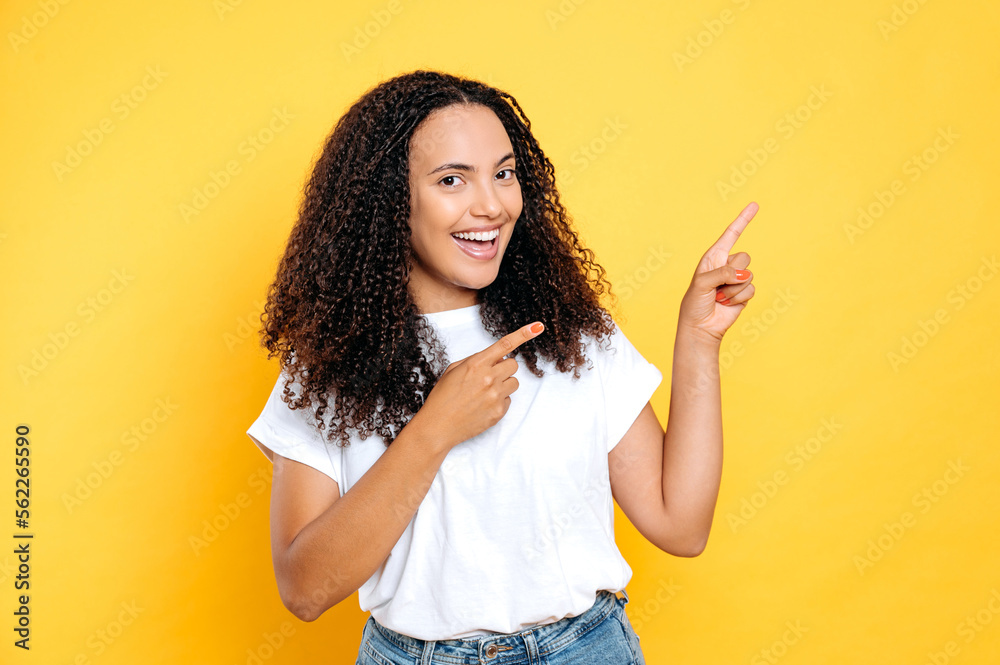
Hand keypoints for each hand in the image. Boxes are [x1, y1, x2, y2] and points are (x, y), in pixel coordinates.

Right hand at [410, 322, 544, 449]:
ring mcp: (495, 396)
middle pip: (513, 365)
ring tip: (485, 392)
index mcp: (476, 364)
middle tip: (490, 375)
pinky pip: (509, 400)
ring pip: (514, 382)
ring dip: (504, 384)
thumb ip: (476, 360)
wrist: (438, 426)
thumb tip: (496, 358)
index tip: (538, 327)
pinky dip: (499, 401)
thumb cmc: (442, 397)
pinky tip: (483, 405)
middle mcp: (489, 378)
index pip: (505, 345)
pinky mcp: (499, 412)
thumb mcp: (453, 370)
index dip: (524, 334)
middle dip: (504, 368)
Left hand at [677, 202, 757, 343]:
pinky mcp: (744, 294)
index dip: (743, 220)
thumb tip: (744, 274)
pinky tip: (727, 304)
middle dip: (732, 274)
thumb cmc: (695, 303)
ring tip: (719, 297)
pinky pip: (751, 290)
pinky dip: (738, 298)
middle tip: (717, 287)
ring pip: (749, 275)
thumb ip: (722, 273)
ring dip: (733, 290)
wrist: (700, 327)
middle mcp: (727, 266)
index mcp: (713, 257)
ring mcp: (737, 280)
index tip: (755, 205)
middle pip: (745, 257)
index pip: (731, 235)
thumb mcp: (702, 284)